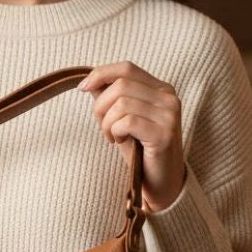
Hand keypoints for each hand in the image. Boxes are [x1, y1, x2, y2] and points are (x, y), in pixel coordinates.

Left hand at [77, 61, 186, 210]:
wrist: (160, 183)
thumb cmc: (140, 150)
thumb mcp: (122, 119)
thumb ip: (110, 97)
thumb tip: (90, 81)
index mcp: (161, 88)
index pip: (127, 68)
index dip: (101, 74)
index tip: (83, 88)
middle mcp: (169, 97)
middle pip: (120, 85)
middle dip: (101, 106)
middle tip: (103, 127)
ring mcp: (169, 115)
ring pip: (121, 103)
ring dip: (107, 123)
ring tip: (113, 136)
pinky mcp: (164, 134)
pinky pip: (127, 122)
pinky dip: (115, 132)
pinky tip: (120, 142)